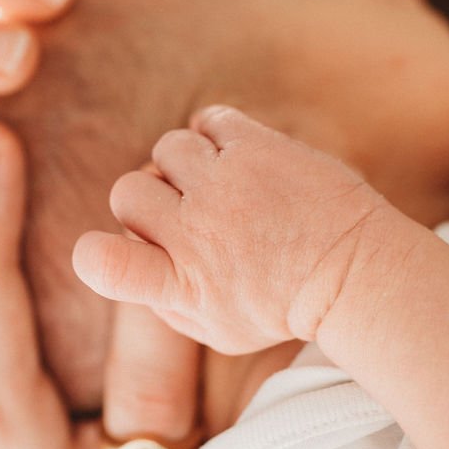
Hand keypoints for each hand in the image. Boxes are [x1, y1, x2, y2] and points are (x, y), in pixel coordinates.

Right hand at [73, 104, 382, 353]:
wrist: (355, 272)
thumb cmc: (282, 304)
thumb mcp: (216, 327)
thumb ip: (162, 296)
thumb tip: (123, 251)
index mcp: (182, 285)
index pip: (103, 262)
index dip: (93, 254)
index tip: (106, 255)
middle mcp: (197, 231)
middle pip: (125, 190)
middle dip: (146, 201)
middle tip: (186, 217)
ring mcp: (227, 184)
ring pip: (166, 149)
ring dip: (185, 168)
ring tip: (220, 189)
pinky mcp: (256, 146)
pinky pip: (206, 120)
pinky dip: (214, 137)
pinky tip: (236, 162)